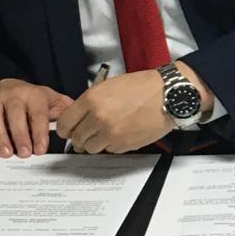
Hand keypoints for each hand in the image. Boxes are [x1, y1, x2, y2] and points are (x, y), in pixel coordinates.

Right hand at [0, 79, 73, 157]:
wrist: (11, 86)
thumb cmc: (34, 99)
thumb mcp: (54, 102)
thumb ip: (65, 112)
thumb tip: (76, 124)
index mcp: (34, 94)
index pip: (38, 114)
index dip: (39, 133)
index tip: (40, 149)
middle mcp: (12, 95)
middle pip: (15, 115)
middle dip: (20, 136)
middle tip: (24, 154)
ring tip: (6, 153)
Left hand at [56, 61, 213, 153]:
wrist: (170, 95)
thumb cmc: (144, 86)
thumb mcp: (110, 85)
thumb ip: (91, 102)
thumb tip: (78, 118)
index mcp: (92, 99)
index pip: (65, 123)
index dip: (65, 128)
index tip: (69, 129)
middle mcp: (98, 118)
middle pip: (76, 138)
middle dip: (81, 136)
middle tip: (90, 131)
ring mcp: (111, 133)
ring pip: (90, 148)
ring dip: (96, 142)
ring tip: (108, 132)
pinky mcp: (124, 145)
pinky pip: (109, 150)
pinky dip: (112, 144)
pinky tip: (122, 132)